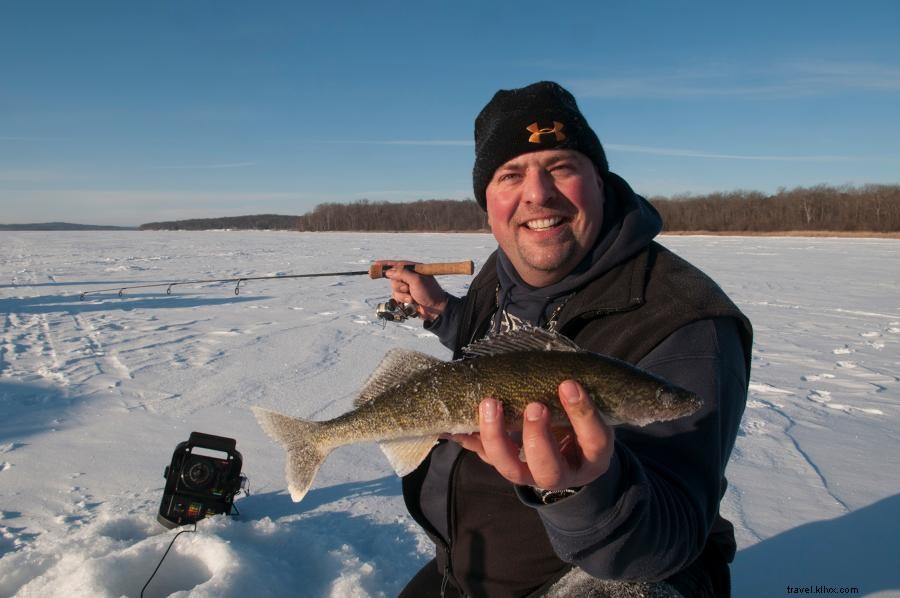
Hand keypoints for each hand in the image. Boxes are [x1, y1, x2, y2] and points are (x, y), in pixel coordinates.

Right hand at [375, 259, 448, 321]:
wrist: (436, 309)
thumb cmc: (429, 292)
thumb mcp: (416, 280)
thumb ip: (402, 274)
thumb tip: (388, 272)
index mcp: (415, 269)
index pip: (397, 264)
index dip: (385, 264)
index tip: (374, 264)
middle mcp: (410, 277)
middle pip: (393, 278)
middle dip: (399, 286)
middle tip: (408, 289)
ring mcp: (408, 287)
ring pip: (394, 289)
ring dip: (402, 295)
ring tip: (412, 298)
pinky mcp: (406, 297)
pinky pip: (396, 297)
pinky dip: (402, 300)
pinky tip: (411, 302)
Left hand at [448, 380, 614, 490]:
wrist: (571, 453)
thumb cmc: (582, 421)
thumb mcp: (593, 408)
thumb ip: (579, 390)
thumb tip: (559, 359)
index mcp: (592, 456)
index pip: (594, 440)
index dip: (583, 415)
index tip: (568, 384)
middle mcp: (563, 473)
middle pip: (549, 468)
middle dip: (537, 437)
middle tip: (533, 406)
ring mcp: (531, 474)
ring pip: (511, 469)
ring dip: (496, 436)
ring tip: (490, 404)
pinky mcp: (506, 466)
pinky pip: (485, 456)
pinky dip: (469, 438)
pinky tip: (455, 423)